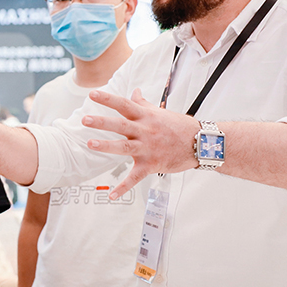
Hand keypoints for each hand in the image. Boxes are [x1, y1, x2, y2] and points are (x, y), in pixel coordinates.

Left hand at [80, 88, 199, 197]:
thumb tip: (135, 92)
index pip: (124, 105)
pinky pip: (135, 177)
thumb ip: (143, 104)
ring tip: (90, 144)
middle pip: (121, 125)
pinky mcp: (152, 165)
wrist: (200, 144)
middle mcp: (145, 131)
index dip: (108, 99)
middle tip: (85, 119)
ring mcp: (148, 148)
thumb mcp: (160, 112)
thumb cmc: (179, 127)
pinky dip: (123, 187)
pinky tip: (111, 195)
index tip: (92, 94)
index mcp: (146, 117)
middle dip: (102, 123)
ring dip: (107, 146)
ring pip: (125, 147)